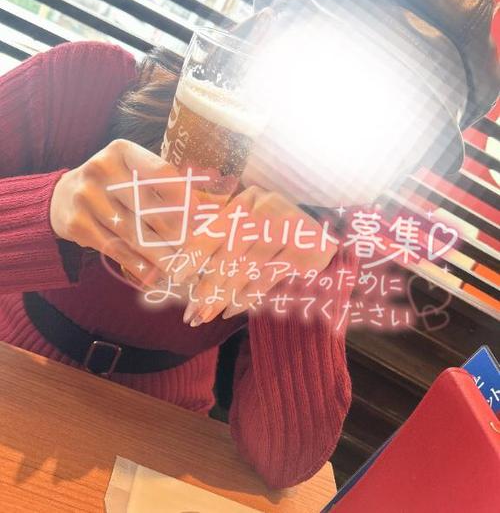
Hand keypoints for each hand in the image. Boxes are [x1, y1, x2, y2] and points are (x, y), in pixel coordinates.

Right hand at [50, 138, 199, 289]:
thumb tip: (202, 212)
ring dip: (160, 255)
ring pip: (133, 232)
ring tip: (180, 268)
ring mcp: (85, 196)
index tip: (200, 215)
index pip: (160, 172)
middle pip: (148, 206)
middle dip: (175, 232)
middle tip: (195, 251)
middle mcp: (100, 168)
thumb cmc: (114, 184)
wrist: (63, 196)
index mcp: (122, 150)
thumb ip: (162, 185)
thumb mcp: (132, 171)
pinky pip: (115, 248)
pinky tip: (154, 275)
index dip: (183, 195)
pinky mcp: (76, 223)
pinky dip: (137, 264)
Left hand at [178, 186, 337, 325]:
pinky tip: (231, 310)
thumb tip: (182, 268)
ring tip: (206, 315)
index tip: (175, 278)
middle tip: (190, 310)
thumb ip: (222, 237)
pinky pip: (268, 278)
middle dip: (207, 285)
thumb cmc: (274, 230)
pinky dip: (248, 297)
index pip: (215, 229)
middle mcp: (268, 208)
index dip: (193, 254)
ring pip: (247, 269)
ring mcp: (289, 228)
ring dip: (224, 296)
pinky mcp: (304, 250)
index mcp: (248, 199)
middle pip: (229, 253)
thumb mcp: (249, 223)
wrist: (324, 233)